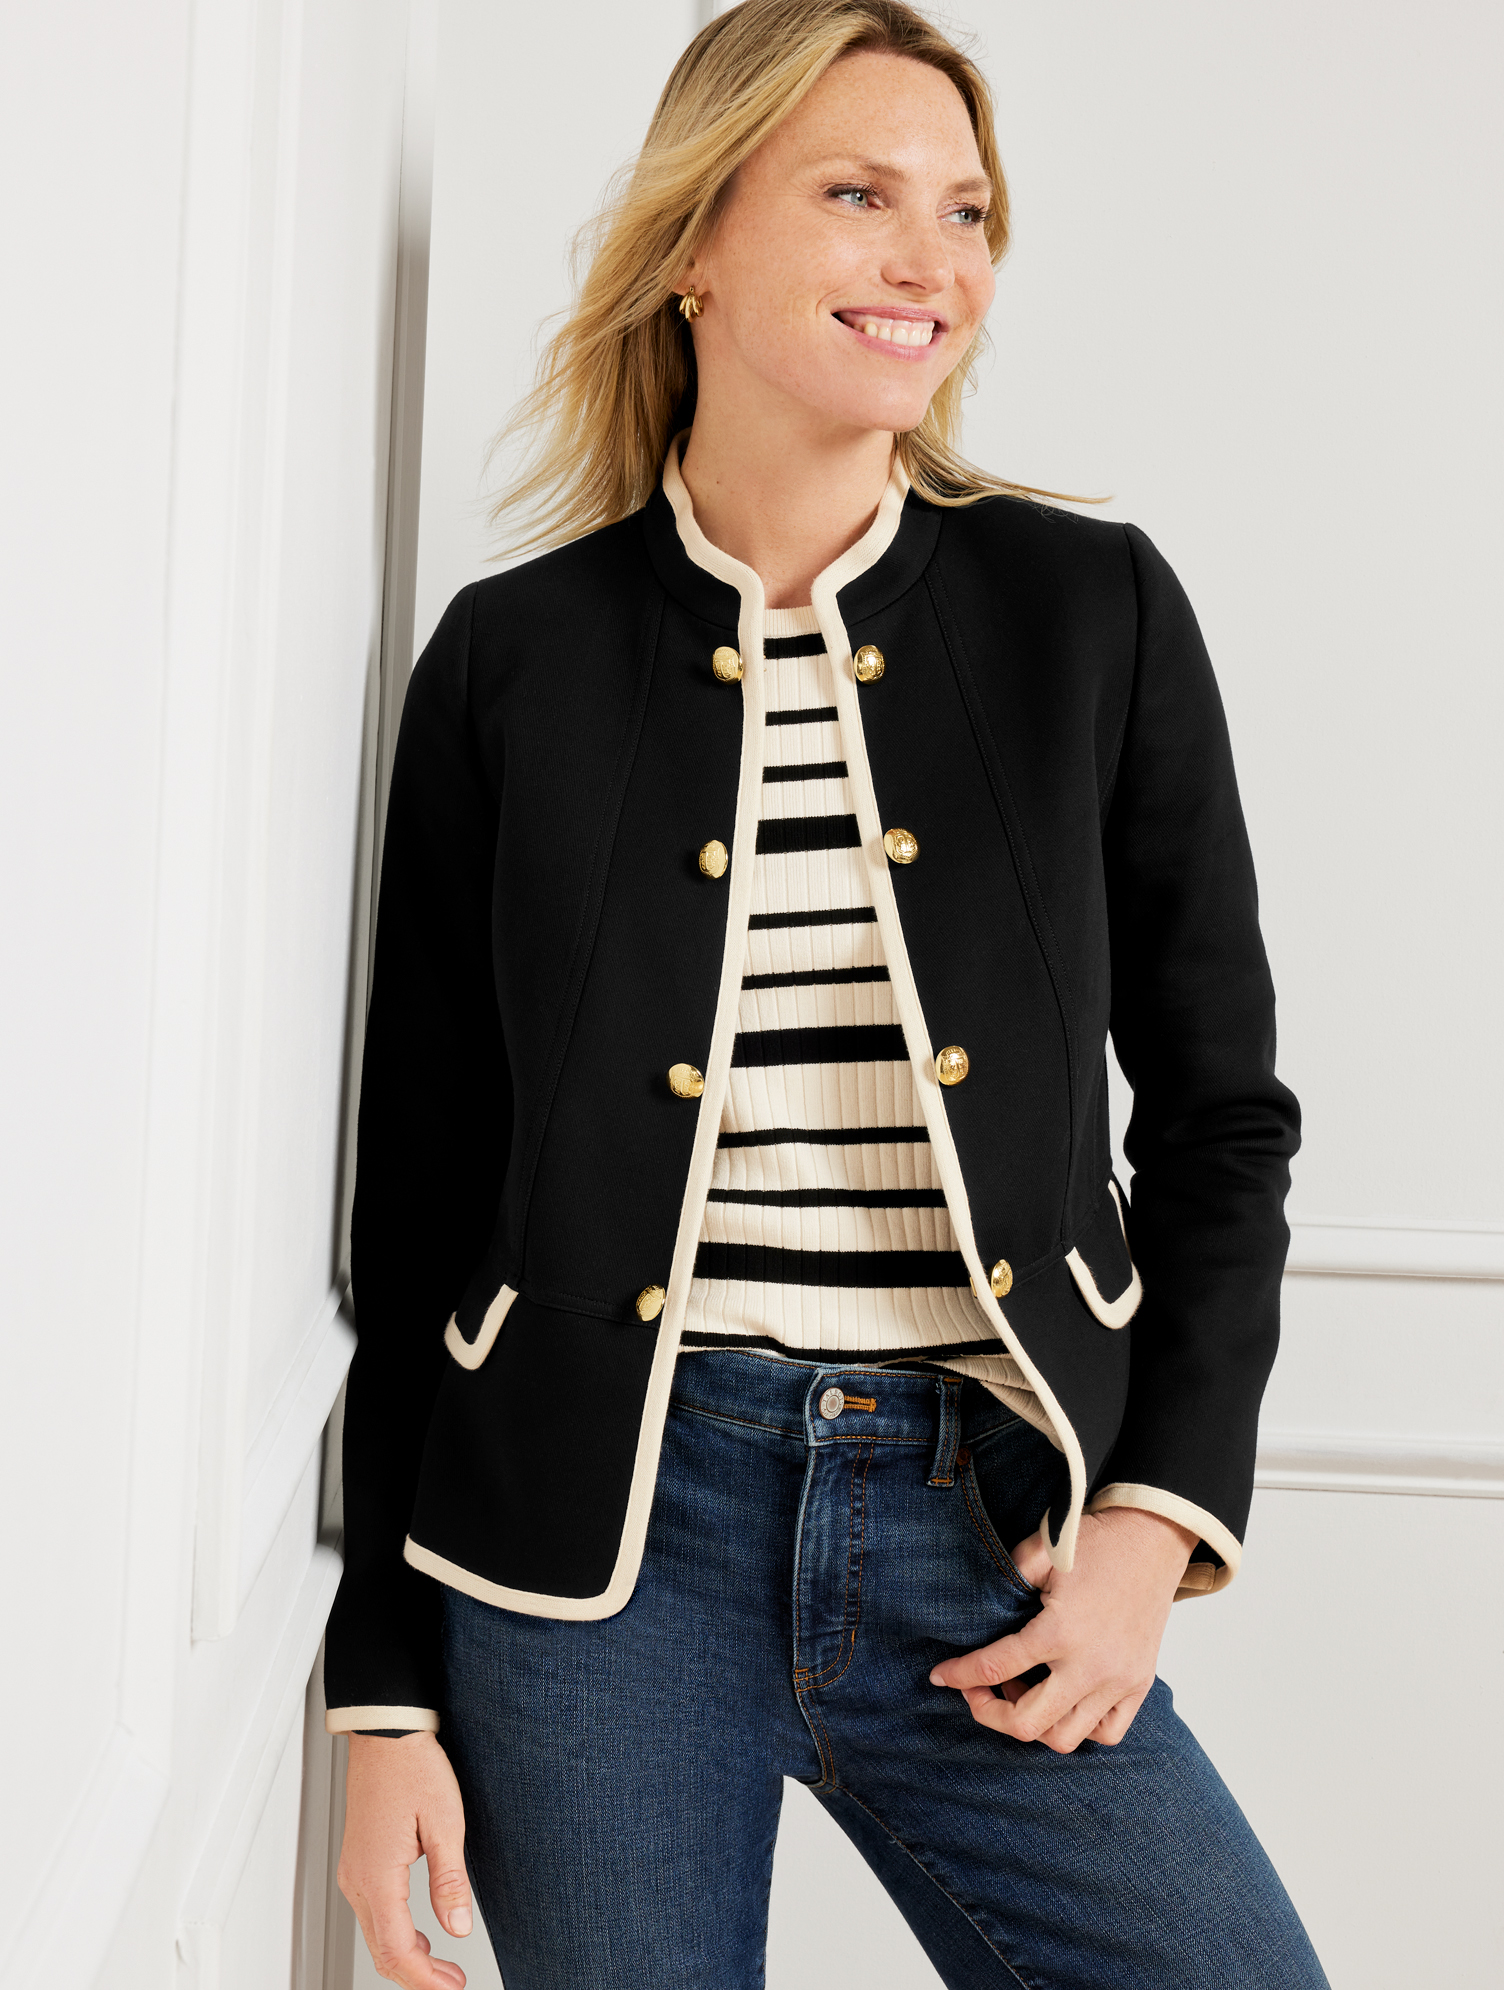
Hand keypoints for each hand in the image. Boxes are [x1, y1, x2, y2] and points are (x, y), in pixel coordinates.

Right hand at [337, 1731, 471, 1987]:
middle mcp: (358, 1879)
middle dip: (417, 1976)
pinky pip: (373, 1914)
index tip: (451, 1987)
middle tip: (451, 1983)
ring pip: (375, 1936)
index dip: (425, 1979)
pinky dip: (395, 1935)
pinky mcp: (359, 1861)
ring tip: (442, 1967)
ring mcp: (354, 1871)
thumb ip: (450, 1881)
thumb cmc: (412, 1766)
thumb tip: (458, 1927)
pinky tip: (420, 1935)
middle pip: (382, 1951)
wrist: (385, 1733)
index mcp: (377, 1876)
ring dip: (407, 1958)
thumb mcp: (445, 1822)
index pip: (398, 1951)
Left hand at [929, 1507, 1195, 1752]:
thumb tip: (976, 1605)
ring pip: (1066, 1737)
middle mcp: (1091, 1667)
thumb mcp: (1041, 1550)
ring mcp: (1119, 1682)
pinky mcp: (1139, 1685)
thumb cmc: (1096, 1541)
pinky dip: (1081, 1727)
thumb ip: (1006, 1577)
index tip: (940, 1676)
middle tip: (977, 1692)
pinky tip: (1062, 1699)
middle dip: (990, 1713)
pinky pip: (1107, 1733)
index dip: (960, 1674)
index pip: (995, 1667)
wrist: (1154, 1537)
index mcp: (1060, 1632)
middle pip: (1028, 1724)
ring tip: (1022, 1689)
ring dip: (1035, 1722)